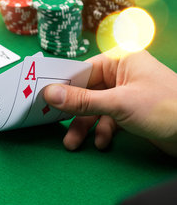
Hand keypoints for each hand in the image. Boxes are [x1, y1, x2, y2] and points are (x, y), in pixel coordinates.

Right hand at [43, 50, 176, 156]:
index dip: (61, 86)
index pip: (80, 70)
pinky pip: (106, 119)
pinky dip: (101, 131)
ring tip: (74, 144)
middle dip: (72, 112)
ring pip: (93, 108)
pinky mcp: (130, 112)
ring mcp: (126, 93)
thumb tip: (49, 93)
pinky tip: (102, 142)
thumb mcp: (118, 104)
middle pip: (85, 91)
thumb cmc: (165, 108)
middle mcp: (121, 74)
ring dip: (84, 126)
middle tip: (53, 125)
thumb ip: (81, 101)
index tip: (40, 99)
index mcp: (120, 60)